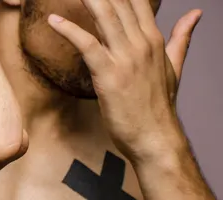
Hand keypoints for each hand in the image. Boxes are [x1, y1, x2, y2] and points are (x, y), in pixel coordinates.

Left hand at [47, 0, 201, 159]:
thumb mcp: (173, 66)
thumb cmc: (159, 107)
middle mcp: (141, 43)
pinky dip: (68, 31)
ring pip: (105, 17)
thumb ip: (181, 37)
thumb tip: (194, 14)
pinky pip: (86, 45)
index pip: (137, 1)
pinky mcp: (109, 74)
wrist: (155, 138)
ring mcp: (126, 58)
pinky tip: (53, 21)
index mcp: (154, 39)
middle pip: (119, 3)